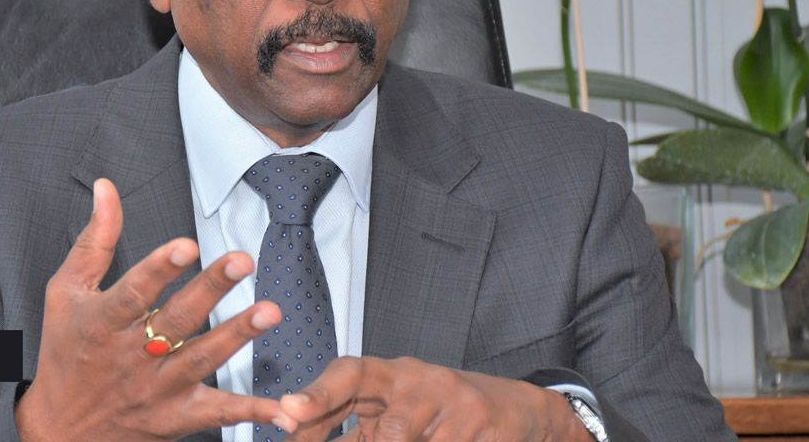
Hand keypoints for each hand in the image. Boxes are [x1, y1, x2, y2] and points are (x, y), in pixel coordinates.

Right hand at [15, 178, 295, 440]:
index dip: (160, 268)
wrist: (58, 431)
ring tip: (270, 312)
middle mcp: (130, 357)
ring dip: (237, 336)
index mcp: (101, 323)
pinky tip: (284, 411)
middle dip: (210, 290)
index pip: (132, 292)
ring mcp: (156, 389)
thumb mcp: (66, 292)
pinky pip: (218, 414)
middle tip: (241, 261)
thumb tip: (106, 189)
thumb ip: (94, 241)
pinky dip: (252, 412)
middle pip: (175, 320)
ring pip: (201, 359)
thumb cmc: (65, 352)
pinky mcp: (176, 417)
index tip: (187, 244)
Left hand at [280, 356, 590, 440]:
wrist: (521, 411)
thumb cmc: (446, 416)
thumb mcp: (400, 419)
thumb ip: (357, 432)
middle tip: (298, 423)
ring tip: (415, 438)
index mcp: (392, 376)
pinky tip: (441, 441)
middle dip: (331, 412)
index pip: (348, 373)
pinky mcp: (481, 421)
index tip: (286, 411)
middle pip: (369, 396)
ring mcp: (451, 398)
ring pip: (401, 435)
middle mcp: (418, 378)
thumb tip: (298, 437)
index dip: (317, 392)